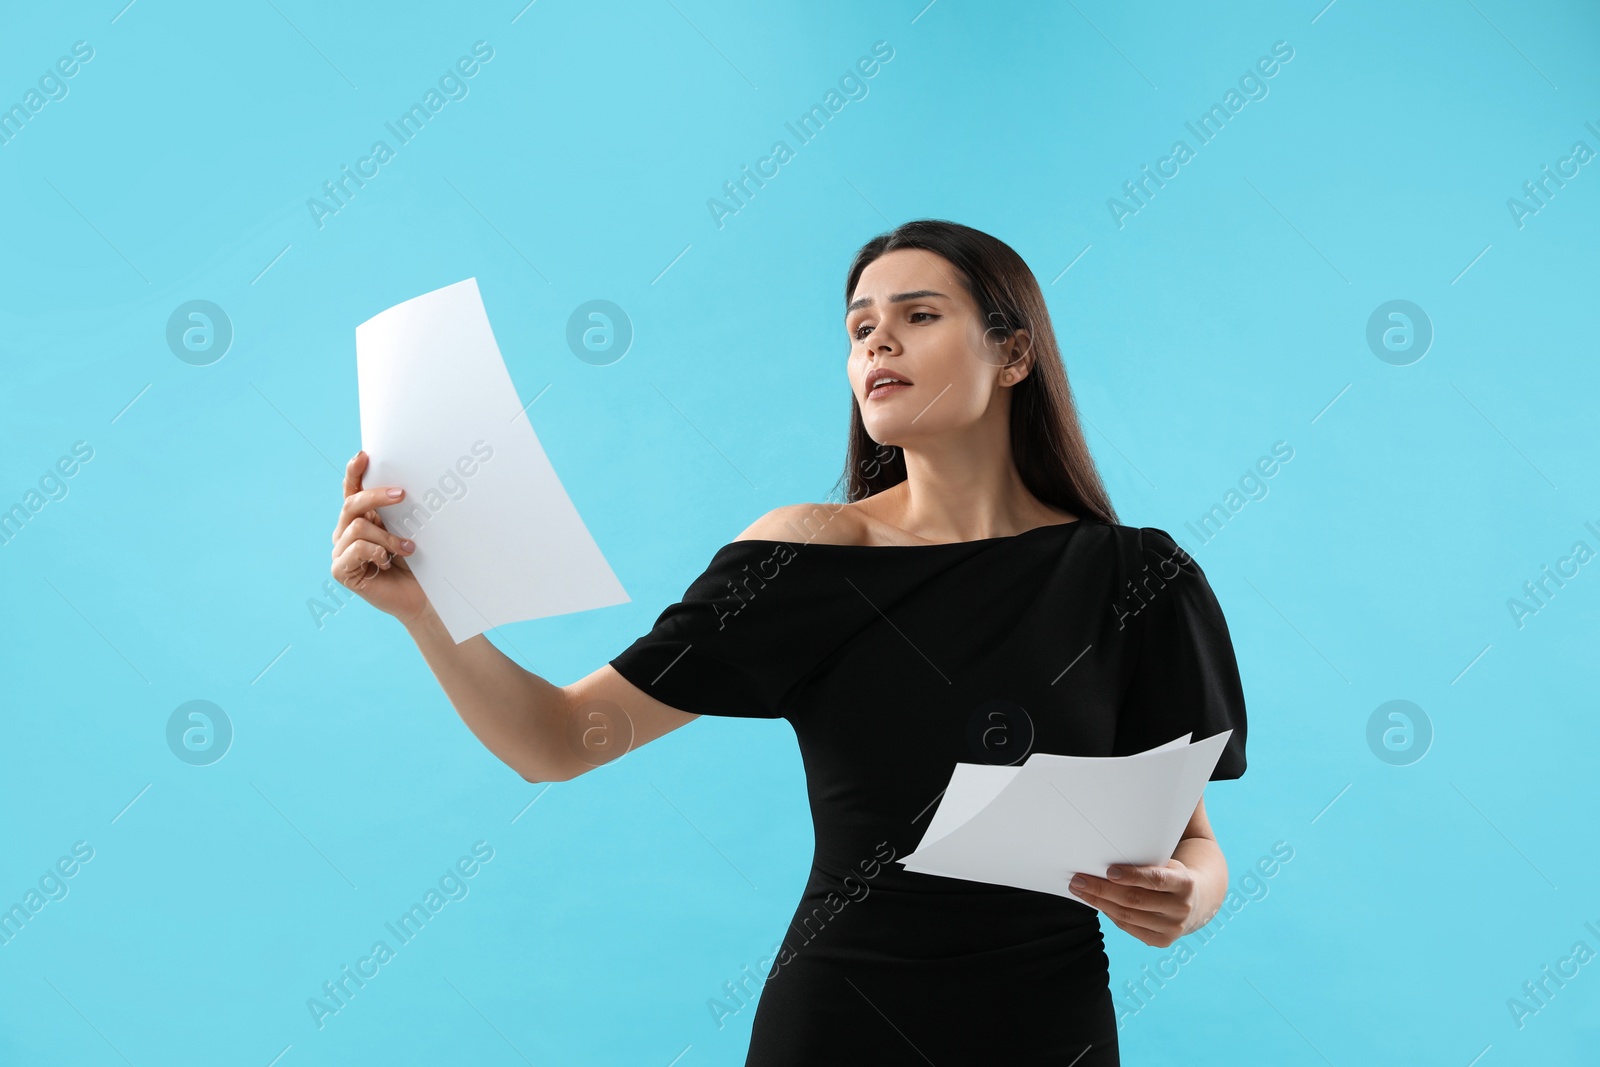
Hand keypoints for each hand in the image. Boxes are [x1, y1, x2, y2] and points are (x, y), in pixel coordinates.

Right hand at [331, 451, 430, 624]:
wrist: (422, 598)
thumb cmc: (417, 564)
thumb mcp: (408, 529)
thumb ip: (397, 510)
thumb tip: (401, 486)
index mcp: (360, 518)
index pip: (352, 489)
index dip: (354, 471)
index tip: (364, 455)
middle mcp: (345, 533)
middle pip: (352, 503)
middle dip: (376, 496)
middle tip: (402, 494)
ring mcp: (340, 551)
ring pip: (357, 527)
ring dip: (387, 537)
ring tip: (406, 549)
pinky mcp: (341, 570)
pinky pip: (357, 548)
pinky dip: (377, 552)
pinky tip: (388, 563)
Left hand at [1068, 859, 1199, 947]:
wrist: (1196, 902)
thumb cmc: (1172, 876)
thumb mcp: (1167, 865)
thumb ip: (1145, 864)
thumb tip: (1106, 863)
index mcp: (1185, 884)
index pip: (1156, 880)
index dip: (1132, 876)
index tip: (1109, 871)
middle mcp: (1181, 909)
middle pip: (1135, 900)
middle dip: (1102, 889)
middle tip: (1078, 880)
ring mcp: (1172, 928)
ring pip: (1128, 916)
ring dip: (1099, 902)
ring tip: (1080, 890)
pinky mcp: (1161, 941)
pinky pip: (1128, 927)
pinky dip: (1109, 914)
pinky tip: (1097, 903)